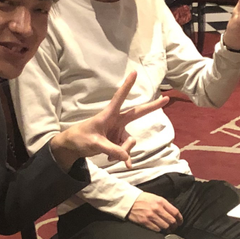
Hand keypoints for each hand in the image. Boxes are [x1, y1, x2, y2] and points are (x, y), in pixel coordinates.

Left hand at [49, 70, 168, 167]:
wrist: (73, 147)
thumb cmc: (81, 139)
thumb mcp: (95, 144)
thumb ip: (111, 149)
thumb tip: (126, 157)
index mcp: (108, 115)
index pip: (119, 98)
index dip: (127, 86)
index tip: (134, 72)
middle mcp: (116, 121)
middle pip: (137, 113)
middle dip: (152, 107)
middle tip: (166, 98)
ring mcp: (119, 132)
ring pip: (130, 141)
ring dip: (123, 151)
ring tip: (110, 157)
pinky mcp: (118, 142)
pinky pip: (127, 151)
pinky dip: (125, 157)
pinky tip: (127, 165)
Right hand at [127, 192, 182, 231]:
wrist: (129, 201)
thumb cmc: (142, 199)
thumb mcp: (155, 197)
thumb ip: (164, 204)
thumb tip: (173, 213)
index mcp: (161, 201)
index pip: (175, 212)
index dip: (180, 219)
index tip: (180, 222)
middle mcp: (157, 209)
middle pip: (172, 221)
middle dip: (175, 225)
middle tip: (174, 227)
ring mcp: (151, 216)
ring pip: (165, 226)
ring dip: (168, 229)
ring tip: (167, 229)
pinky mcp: (145, 222)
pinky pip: (157, 229)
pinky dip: (160, 230)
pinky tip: (159, 229)